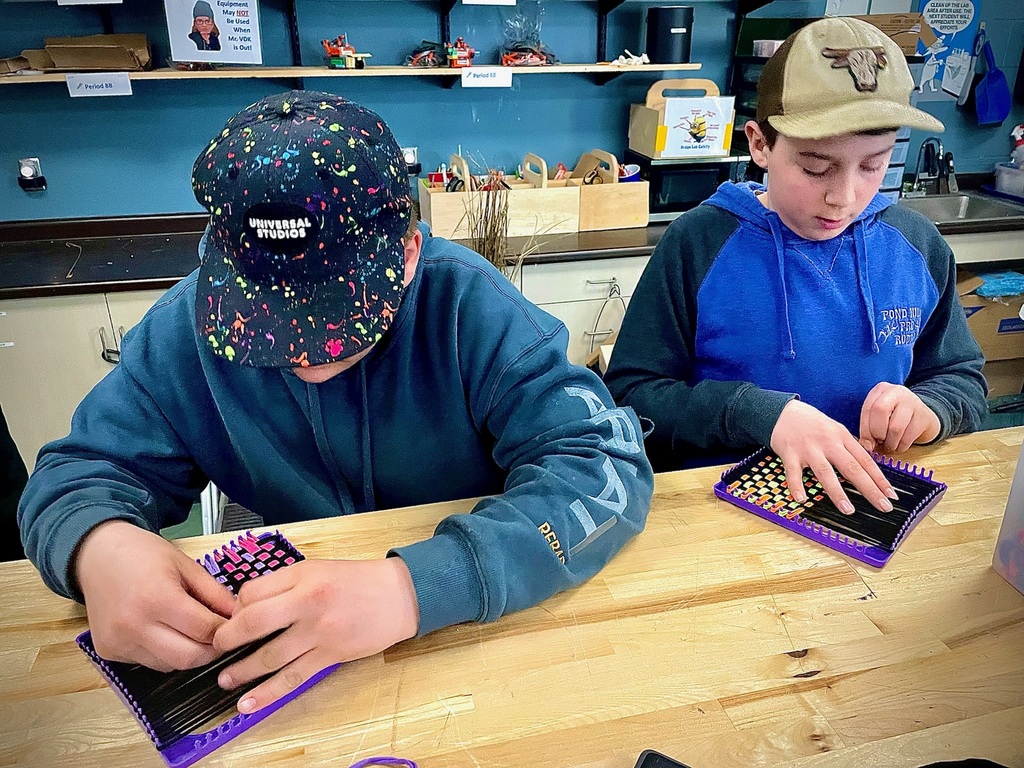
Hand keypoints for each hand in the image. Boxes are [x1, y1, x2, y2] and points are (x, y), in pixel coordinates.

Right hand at [75, 520, 234, 670]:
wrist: (97, 555)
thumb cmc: (143, 554)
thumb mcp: (186, 565)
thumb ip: (215, 593)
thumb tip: (240, 616)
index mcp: (157, 598)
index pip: (205, 630)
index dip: (226, 630)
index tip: (234, 625)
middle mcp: (134, 625)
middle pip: (189, 658)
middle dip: (211, 650)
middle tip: (218, 634)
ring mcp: (119, 642)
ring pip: (170, 665)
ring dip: (188, 653)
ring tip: (189, 629)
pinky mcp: (109, 652)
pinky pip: (149, 662)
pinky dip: (164, 654)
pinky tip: (164, 632)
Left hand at [213, 557, 418, 713]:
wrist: (399, 596)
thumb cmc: (357, 580)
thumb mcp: (318, 568)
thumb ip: (284, 583)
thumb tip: (248, 606)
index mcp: (302, 577)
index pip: (252, 592)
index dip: (234, 606)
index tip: (232, 616)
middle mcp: (308, 603)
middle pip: (253, 623)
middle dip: (227, 639)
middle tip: (216, 648)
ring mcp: (319, 633)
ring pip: (269, 656)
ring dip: (241, 671)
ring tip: (225, 680)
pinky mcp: (330, 656)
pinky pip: (292, 678)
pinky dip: (267, 693)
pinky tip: (248, 704)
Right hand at [770, 400, 897, 514]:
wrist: (782, 411)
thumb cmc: (810, 423)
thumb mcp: (834, 429)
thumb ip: (848, 446)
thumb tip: (867, 466)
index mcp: (841, 436)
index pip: (865, 460)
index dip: (879, 478)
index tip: (890, 494)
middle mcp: (827, 442)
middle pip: (851, 467)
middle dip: (869, 489)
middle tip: (883, 506)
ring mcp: (808, 448)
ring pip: (825, 472)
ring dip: (837, 492)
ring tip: (848, 509)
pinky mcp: (790, 453)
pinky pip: (793, 473)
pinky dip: (796, 486)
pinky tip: (802, 499)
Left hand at [859, 382, 940, 453]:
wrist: (922, 416)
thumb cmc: (893, 417)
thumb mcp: (878, 416)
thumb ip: (868, 427)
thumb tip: (866, 446)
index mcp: (881, 389)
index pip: (868, 408)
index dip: (865, 429)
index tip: (866, 444)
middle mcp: (897, 391)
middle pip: (880, 410)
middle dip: (877, 432)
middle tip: (879, 441)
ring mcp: (913, 402)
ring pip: (895, 427)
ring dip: (890, 443)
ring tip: (889, 444)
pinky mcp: (924, 416)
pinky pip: (908, 437)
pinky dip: (901, 446)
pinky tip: (900, 445)